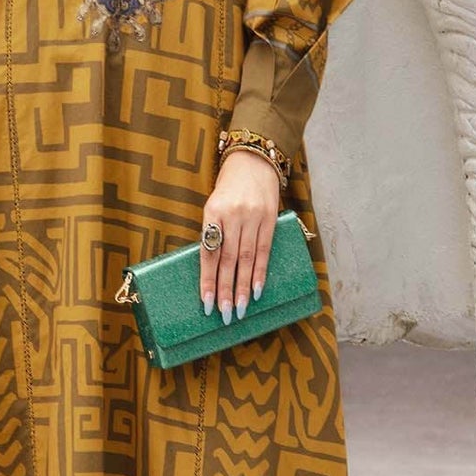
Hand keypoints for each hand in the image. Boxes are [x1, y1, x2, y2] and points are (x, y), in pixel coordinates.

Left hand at [199, 150, 280, 321]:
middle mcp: (233, 215)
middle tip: (224, 314)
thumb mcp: (213, 206)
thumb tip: (211, 270)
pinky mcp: (270, 218)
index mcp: (212, 211)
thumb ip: (213, 234)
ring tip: (239, 309)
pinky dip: (260, 273)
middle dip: (225, 289)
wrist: (253, 161)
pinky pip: (264, 251)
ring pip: (247, 259)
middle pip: (228, 259)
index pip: (209, 252)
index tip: (206, 302)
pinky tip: (256, 290)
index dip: (208, 279)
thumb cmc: (228, 189)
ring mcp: (253, 217)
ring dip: (243, 287)